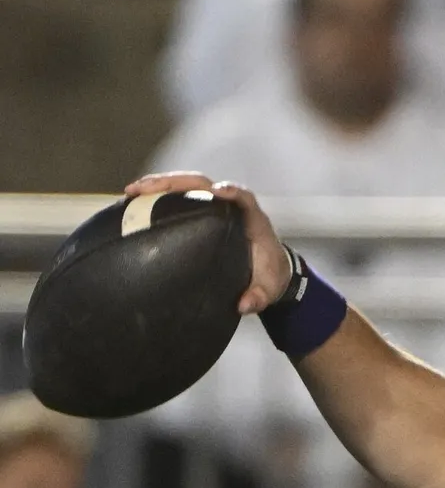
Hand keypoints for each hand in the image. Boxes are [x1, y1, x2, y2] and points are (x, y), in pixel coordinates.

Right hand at [124, 172, 290, 313]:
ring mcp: (215, 206)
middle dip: (176, 183)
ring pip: (188, 187)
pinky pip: (181, 198)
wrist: (269, 270)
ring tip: (132, 192)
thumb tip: (244, 304)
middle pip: (204, 184)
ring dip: (161, 185)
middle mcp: (232, 206)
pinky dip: (159, 197)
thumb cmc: (269, 275)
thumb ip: (259, 296)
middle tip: (146, 189)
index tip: (217, 191)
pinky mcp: (202, 212)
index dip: (231, 191)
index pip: (243, 197)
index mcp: (252, 219)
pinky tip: (135, 202)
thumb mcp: (269, 289)